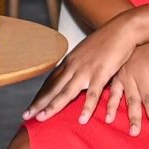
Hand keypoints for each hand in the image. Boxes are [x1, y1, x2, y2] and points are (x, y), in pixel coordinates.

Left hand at [25, 17, 148, 136]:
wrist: (123, 28)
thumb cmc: (107, 41)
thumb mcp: (87, 51)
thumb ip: (78, 63)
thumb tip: (72, 72)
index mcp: (70, 61)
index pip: (50, 81)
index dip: (40, 95)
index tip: (31, 106)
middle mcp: (73, 66)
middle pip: (52, 88)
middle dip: (38, 103)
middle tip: (25, 116)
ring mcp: (86, 70)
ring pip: (66, 92)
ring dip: (53, 106)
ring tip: (42, 119)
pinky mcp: (101, 73)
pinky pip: (93, 94)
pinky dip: (87, 107)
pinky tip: (82, 119)